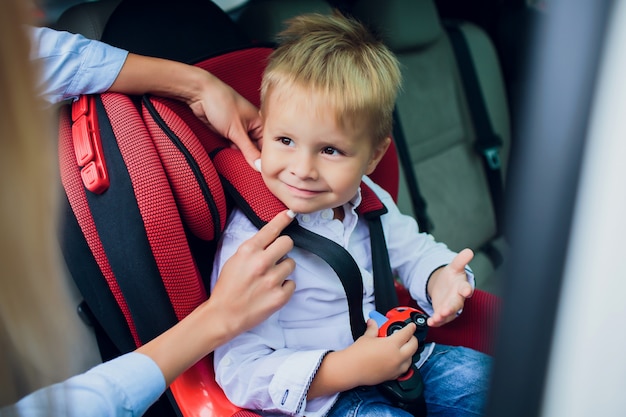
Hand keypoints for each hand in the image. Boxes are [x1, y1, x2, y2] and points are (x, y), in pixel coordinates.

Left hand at [109, 55, 262, 168]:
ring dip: (242, 155)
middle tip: (254, 174)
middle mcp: (253, 126)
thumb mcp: (237, 131)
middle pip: (257, 149)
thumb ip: (249, 150)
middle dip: (253, 159)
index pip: (267, 146)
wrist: (200, 93)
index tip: (265, 173)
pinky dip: (233, 151)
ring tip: (244, 167)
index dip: (265, 159)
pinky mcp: (229, 132)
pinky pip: (235, 146)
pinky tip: (233, 158)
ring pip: (245, 149)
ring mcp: (241, 130)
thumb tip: (260, 166)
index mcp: (261, 123)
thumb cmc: (222, 103)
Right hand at [136, 210, 295, 384]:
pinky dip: (284, 286)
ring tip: (270, 277)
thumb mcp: (235, 260)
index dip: (283, 219)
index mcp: (248, 251)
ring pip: (291, 264)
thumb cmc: (227, 286)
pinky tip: (272, 290)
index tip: (291, 214)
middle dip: (283, 248)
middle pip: (288, 242)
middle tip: (276, 256)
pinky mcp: (279, 296)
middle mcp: (262, 262)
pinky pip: (292, 283)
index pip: (271, 229)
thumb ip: (253, 248)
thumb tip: (271, 237)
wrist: (224, 315)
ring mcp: (272, 280)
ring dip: (283, 269)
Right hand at [348, 319, 417, 385]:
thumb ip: (373, 328)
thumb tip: (373, 322)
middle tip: (409, 336)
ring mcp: (396, 368)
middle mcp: (397, 357)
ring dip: (409, 353)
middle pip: (413, 346)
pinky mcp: (392, 376)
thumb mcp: (367, 337)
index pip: (407, 334)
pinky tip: (398, 360)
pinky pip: (403, 369)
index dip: (410, 328)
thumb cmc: (358, 354)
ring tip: (404, 348)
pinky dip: (403, 363)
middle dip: (413, 339)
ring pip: (410, 359)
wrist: (351, 369)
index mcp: (392, 344)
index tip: (412, 326)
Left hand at [426, 248, 473, 326]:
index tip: (467, 291)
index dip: (467, 290)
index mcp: (462, 286)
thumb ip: (461, 260)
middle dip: (451, 308)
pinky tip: (430, 322)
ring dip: (442, 317)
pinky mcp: (442, 313)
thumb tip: (469, 251)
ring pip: (448, 314)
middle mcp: (457, 299)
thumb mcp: (454, 267)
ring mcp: (450, 307)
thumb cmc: (452, 278)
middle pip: (456, 304)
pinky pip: (440, 319)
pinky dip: (435, 321)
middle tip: (446, 310)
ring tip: (436, 318)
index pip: (466, 288)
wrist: (444, 286)